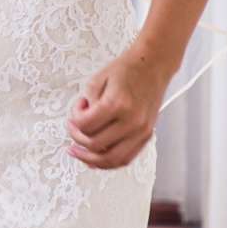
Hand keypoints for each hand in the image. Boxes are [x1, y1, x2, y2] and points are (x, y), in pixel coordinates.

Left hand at [67, 51, 169, 169]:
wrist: (153, 65)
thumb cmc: (126, 69)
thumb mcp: (97, 80)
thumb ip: (86, 104)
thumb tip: (80, 125)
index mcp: (118, 104)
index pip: (85, 125)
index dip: (74, 119)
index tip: (76, 111)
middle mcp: (132, 121)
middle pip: (95, 144)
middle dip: (77, 138)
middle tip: (73, 128)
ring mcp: (141, 131)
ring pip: (111, 159)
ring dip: (89, 158)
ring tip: (77, 152)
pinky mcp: (146, 135)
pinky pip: (125, 158)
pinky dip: (108, 162)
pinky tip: (94, 159)